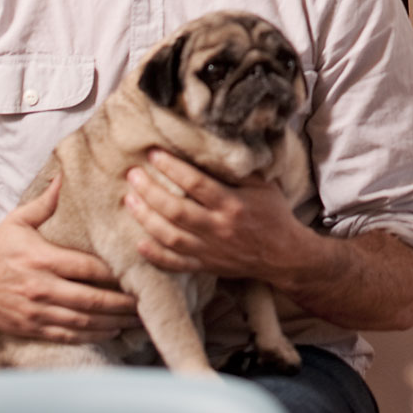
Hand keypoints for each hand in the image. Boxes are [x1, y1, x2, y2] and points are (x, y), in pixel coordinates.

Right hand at [0, 176, 138, 342]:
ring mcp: (37, 312)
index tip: (138, 272)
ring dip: (112, 322)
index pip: (87, 268)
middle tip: (147, 301)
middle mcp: (42, 288)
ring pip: (82, 321)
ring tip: (137, 320)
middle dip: (121, 303)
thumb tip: (64, 175)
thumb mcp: (19, 220)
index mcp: (42, 259)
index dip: (114, 273)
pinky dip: (91, 337)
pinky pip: (67, 336)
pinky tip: (110, 332)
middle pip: (90, 299)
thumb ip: (46, 202)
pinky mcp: (32, 328)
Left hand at [123, 151, 305, 280]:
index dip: (172, 168)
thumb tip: (212, 146)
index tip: (153, 154)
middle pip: (176, 210)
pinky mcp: (206, 266)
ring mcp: (210, 250)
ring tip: (129, 200)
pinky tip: (139, 242)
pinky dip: (155, 255)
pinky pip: (176, 264)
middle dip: (150, 191)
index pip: (196, 183)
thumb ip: (237, 169)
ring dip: (146, 218)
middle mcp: (219, 227)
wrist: (283, 255)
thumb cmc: (273, 213)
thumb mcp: (262, 185)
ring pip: (170, 236)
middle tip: (132, 175)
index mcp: (233, 204)